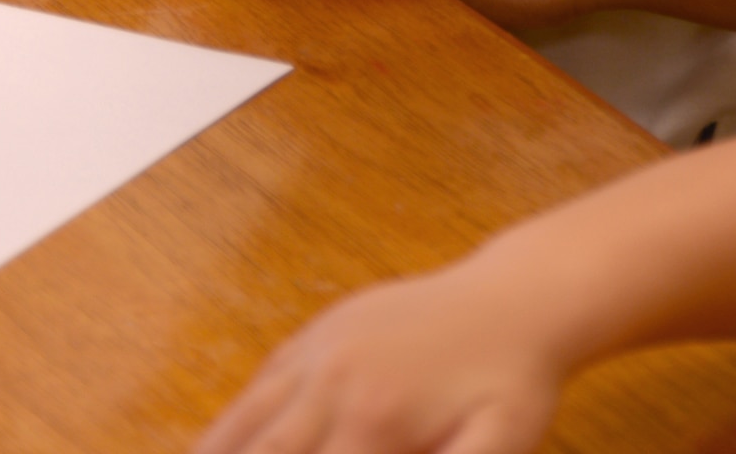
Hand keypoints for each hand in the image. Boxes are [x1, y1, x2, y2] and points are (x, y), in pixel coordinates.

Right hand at [194, 263, 562, 453]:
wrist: (520, 298)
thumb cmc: (514, 383)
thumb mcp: (498, 447)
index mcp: (373, 424)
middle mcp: (334, 382)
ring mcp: (324, 348)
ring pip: (247, 419)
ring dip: (215, 453)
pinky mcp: (325, 329)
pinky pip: (265, 379)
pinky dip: (233, 420)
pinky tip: (215, 443)